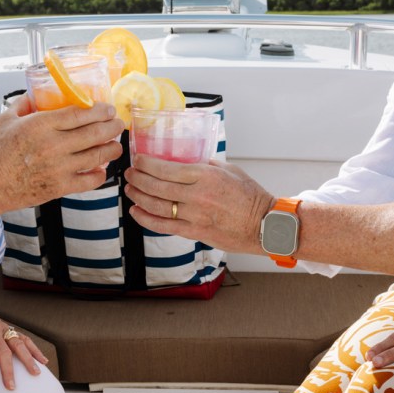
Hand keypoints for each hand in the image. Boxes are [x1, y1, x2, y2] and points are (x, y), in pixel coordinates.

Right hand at [0, 101, 123, 209]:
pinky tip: (100, 168)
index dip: (100, 110)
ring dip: (111, 149)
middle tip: (118, 124)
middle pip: (95, 133)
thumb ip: (23, 104)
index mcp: (41, 125)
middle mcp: (54, 145)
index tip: (108, 109)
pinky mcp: (60, 187)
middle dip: (112, 127)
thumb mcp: (5, 119)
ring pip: (97, 156)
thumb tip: (35, 94)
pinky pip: (90, 180)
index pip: (80, 114)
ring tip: (115, 145)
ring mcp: (59, 167)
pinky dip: (100, 174)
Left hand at [0, 283, 46, 392]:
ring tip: (36, 372)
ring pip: (18, 343)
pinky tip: (42, 359)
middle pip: (3, 352)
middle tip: (11, 387)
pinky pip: (23, 338)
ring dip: (28, 358)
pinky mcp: (7, 327)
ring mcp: (2, 327)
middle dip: (8, 371)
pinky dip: (33, 348)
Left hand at [123, 156, 272, 255]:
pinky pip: (164, 226)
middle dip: (138, 178)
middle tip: (129, 174)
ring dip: (138, 197)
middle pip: (157, 186)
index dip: (147, 164)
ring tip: (129, 190)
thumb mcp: (230, 170)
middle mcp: (197, 195)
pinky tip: (136, 211)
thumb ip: (207, 165)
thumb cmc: (250, 196)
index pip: (167, 168)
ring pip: (157, 206)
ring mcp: (195, 215)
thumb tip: (188, 161)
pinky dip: (146, 218)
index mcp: (206, 175)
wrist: (264, 225)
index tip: (138, 160)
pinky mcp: (195, 232)